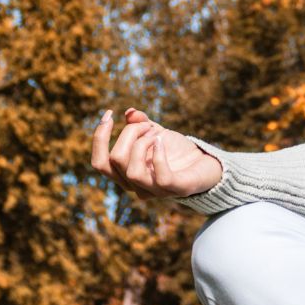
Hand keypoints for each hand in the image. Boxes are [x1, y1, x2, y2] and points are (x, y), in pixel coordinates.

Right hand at [88, 107, 224, 198]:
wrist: (204, 162)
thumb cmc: (175, 150)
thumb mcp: (154, 132)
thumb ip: (140, 123)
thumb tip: (130, 113)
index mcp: (125, 173)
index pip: (99, 163)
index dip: (99, 137)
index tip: (109, 113)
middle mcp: (136, 186)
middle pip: (115, 160)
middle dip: (129, 133)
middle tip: (148, 125)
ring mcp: (155, 191)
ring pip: (132, 171)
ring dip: (142, 144)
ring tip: (155, 134)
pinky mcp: (176, 189)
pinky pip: (161, 177)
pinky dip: (159, 154)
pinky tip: (162, 141)